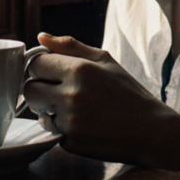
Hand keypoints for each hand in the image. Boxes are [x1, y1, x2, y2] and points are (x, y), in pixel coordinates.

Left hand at [22, 33, 173, 165]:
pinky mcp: (70, 142)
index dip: (41, 67)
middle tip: (58, 91)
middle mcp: (70, 95)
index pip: (36, 64)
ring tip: (75, 108)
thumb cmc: (128, 92)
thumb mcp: (105, 61)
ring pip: (39, 113)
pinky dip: (63, 128)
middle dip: (39, 89)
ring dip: (50, 110)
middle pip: (30, 90)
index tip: (51, 72)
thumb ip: (70, 46)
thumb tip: (41, 37)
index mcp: (79, 70)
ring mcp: (69, 121)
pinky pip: (52, 131)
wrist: (149, 130)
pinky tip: (83, 124)